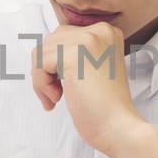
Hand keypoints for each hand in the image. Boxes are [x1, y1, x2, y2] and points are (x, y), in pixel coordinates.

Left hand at [31, 22, 146, 155]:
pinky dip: (41, 84)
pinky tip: (57, 98)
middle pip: (50, 42)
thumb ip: (75, 54)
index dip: (57, 63)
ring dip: (42, 79)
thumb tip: (42, 53)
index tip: (65, 85)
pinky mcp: (73, 54)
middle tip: (58, 94)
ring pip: (41, 52)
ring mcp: (87, 39)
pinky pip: (39, 63)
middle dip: (46, 70)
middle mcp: (99, 30)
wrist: (119, 127)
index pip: (63, 36)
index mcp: (106, 32)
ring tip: (57, 97)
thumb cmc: (104, 107)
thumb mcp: (92, 69)